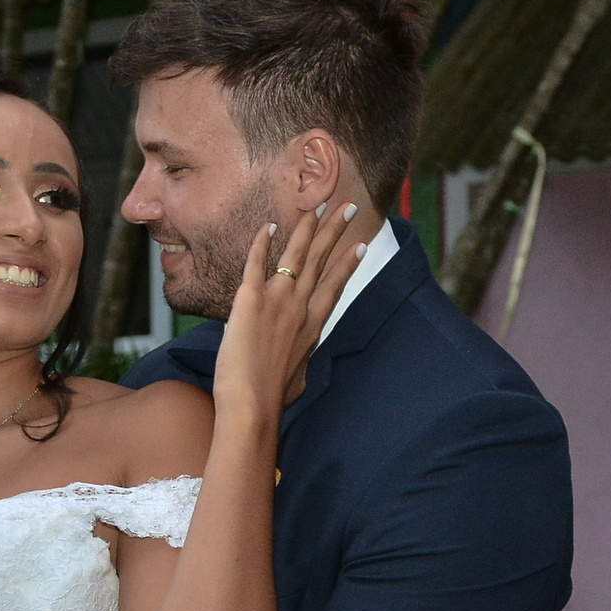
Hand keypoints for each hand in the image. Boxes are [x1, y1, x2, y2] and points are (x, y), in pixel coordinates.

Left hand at [213, 199, 365, 417]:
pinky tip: (268, 225)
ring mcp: (277, 301)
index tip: (360, 246)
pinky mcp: (250, 299)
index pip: (335, 287)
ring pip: (296, 255)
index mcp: (313, 327)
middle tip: (346, 208)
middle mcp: (300, 308)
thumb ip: (301, 364)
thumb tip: (300, 368)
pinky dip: (263, 242)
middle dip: (335, 231)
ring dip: (307, 228)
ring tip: (316, 206)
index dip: (348, 264)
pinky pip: (257, 262)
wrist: (252, 404)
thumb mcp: (299, 380)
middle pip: (321, 261)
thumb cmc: (274, 399)